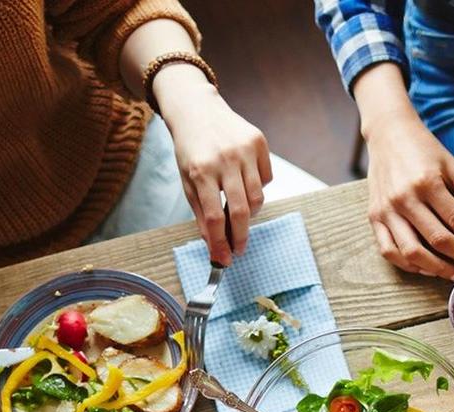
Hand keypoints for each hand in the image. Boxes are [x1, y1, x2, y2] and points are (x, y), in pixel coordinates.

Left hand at [155, 68, 270, 263]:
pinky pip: (266, 177)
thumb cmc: (190, 149)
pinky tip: (244, 178)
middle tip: (239, 249)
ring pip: (257, 196)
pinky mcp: (259, 142)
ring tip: (239, 210)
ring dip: (250, 211)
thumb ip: (201, 213)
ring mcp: (244, 150)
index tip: (224, 260)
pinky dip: (257, 186)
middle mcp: (224, 160)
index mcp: (200, 171)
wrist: (197, 110)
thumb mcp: (187, 181)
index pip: (213, 217)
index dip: (220, 243)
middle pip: (240, 211)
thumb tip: (215, 246)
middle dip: (241, 236)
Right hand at [364, 118, 453, 279]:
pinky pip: (389, 251)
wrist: (388, 133)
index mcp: (427, 183)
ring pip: (412, 252)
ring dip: (438, 269)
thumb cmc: (423, 149)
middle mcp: (404, 198)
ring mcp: (386, 210)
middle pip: (438, 240)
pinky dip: (409, 264)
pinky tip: (427, 268)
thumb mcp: (453, 167)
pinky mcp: (374, 216)